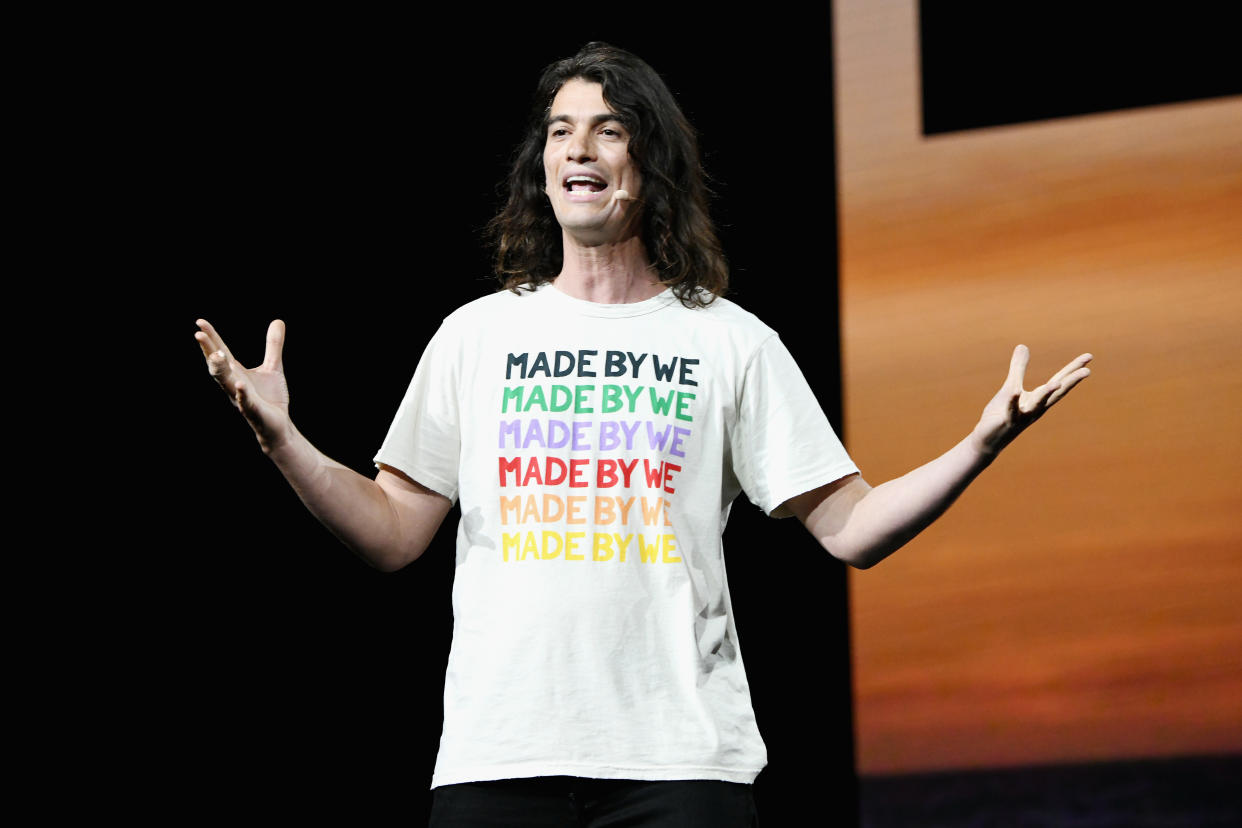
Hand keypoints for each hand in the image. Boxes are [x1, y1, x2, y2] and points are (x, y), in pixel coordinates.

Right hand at [195, 318, 290, 451]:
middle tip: (198, 334)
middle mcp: (234, 384)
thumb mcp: (273, 367)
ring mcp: (241, 398)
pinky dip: (242, 394)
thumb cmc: (270, 397)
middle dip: (209, 351)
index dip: (211, 337)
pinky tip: (241, 385)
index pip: (220, 352)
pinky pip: (246, 402)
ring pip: (226, 383)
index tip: (199, 322)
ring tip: (216, 354)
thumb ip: (273, 345)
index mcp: (236, 373)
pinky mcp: (253, 411)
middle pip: (217, 366)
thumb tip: (278, 320)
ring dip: (220, 370)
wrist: (278, 425)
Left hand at [973, 345, 1091, 455]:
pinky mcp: (1007, 421)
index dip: (1073, 369)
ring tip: (1056, 383)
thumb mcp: (1011, 387)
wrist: (989, 439)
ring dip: (1047, 394)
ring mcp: (1023, 416)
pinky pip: (1010, 410)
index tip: (1089, 356)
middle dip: (1071, 382)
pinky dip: (1012, 401)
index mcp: (1039, 399)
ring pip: (1037, 404)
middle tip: (1087, 371)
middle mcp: (1036, 408)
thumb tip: (1023, 346)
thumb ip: (1018, 368)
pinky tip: (1014, 392)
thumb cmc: (1002, 413)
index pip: (1060, 381)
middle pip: (1056, 393)